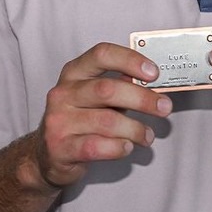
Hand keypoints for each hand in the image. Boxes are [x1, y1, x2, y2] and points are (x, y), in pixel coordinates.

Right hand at [32, 43, 172, 188]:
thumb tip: (152, 80)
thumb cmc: (79, 121)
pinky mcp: (61, 148)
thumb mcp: (96, 98)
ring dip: (135, 129)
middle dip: (142, 99)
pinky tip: (126, 147)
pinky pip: (97, 147)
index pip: (101, 55)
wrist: (47, 156)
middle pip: (108, 89)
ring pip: (107, 121)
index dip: (130, 60)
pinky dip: (119, 147)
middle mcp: (63, 93)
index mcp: (74, 73)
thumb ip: (119, 86)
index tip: (153, 73)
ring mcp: (59, 121)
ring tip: (147, 136)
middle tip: (164, 107)